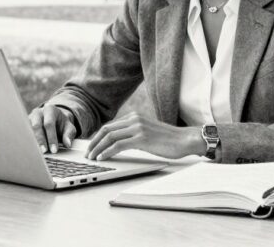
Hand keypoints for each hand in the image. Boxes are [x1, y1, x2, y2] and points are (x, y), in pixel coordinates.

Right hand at [28, 104, 76, 153]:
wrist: (54, 118)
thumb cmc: (61, 124)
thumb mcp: (69, 127)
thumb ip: (69, 134)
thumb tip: (67, 144)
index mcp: (50, 110)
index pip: (49, 124)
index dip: (51, 137)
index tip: (54, 150)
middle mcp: (38, 112)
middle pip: (36, 126)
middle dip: (40, 140)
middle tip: (44, 151)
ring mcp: (30, 118)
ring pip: (28, 130)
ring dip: (33, 142)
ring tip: (37, 153)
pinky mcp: (25, 125)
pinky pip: (25, 134)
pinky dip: (28, 142)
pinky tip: (31, 151)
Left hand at [85, 112, 203, 160]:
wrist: (185, 139)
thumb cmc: (169, 140)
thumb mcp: (148, 132)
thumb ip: (134, 133)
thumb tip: (120, 142)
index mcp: (135, 116)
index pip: (110, 126)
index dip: (98, 137)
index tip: (92, 146)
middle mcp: (134, 119)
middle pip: (106, 130)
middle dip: (94, 142)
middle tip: (88, 153)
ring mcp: (138, 128)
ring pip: (110, 136)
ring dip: (98, 148)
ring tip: (92, 157)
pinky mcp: (142, 138)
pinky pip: (118, 144)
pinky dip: (107, 151)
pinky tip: (103, 157)